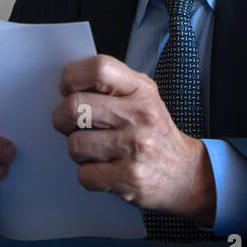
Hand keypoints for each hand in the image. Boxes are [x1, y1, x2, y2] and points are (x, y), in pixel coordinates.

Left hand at [52, 55, 215, 225]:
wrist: (185, 173)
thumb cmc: (155, 133)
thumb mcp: (144, 97)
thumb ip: (113, 87)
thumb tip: (68, 86)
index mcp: (141, 90)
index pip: (98, 68)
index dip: (72, 77)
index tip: (66, 89)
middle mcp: (140, 115)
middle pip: (76, 107)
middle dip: (61, 119)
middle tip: (67, 124)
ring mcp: (136, 147)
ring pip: (75, 144)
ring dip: (78, 151)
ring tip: (94, 151)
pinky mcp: (130, 177)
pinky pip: (85, 175)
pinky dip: (88, 175)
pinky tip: (104, 170)